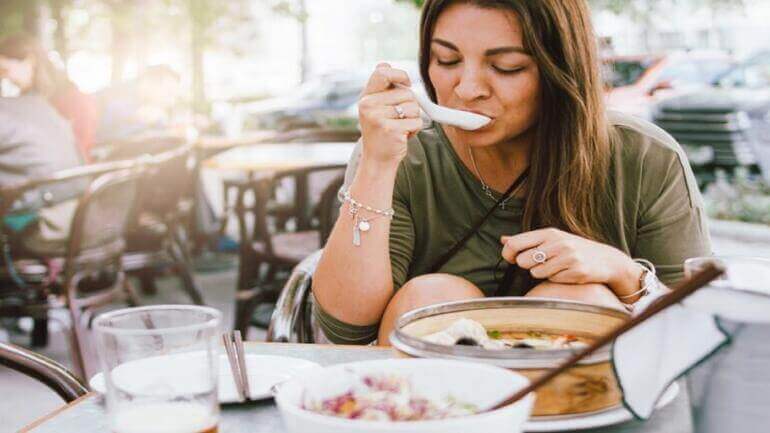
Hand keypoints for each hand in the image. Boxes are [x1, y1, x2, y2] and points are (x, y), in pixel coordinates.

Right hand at [358, 63, 423, 165]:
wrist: (377, 159)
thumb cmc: (380, 132)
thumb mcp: (375, 107)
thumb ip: (382, 88)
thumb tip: (384, 63)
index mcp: (366, 97)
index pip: (382, 72)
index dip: (400, 74)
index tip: (407, 82)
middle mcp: (369, 105)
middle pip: (407, 93)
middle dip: (410, 105)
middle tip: (399, 118)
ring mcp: (379, 118)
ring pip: (413, 107)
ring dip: (413, 119)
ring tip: (400, 127)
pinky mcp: (391, 130)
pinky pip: (416, 122)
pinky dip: (415, 130)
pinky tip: (402, 136)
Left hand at [500, 228, 641, 294]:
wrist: (606, 260)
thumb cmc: (573, 249)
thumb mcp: (551, 239)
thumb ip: (527, 240)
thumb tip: (503, 239)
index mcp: (548, 233)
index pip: (515, 243)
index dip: (508, 254)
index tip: (512, 258)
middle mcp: (557, 243)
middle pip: (522, 260)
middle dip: (528, 266)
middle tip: (541, 263)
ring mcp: (567, 257)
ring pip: (536, 272)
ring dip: (542, 274)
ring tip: (556, 267)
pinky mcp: (575, 271)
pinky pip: (552, 280)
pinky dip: (556, 279)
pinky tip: (567, 273)